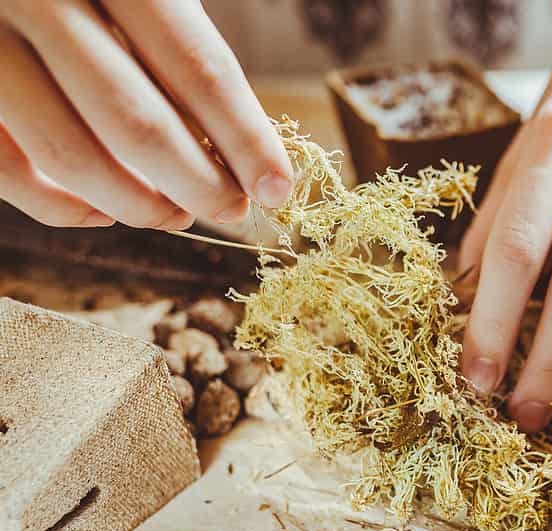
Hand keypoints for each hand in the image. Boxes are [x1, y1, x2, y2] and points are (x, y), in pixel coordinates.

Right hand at [0, 0, 291, 229]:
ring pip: (68, 154)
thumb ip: (183, 47)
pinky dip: (58, 205)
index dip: (245, 139)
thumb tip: (248, 149)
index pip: (197, 68)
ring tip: (176, 215)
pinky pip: (4, 166)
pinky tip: (103, 214)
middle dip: (198, 184)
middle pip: (136, 123)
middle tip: (231, 209)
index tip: (277, 188)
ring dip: (136, 204)